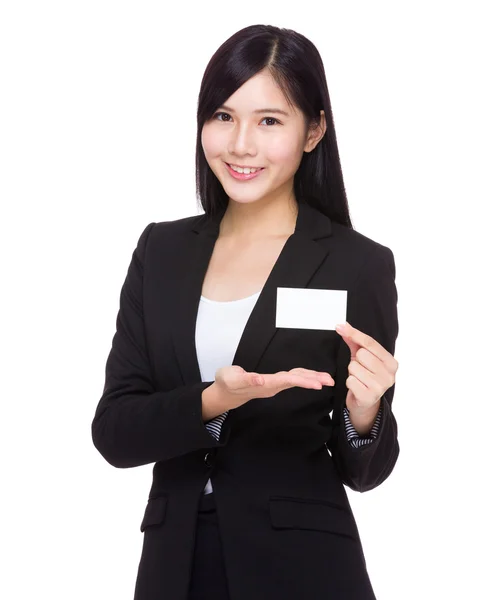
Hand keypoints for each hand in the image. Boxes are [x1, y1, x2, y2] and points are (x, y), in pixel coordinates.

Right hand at [214, 365, 334, 409]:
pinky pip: (291, 378)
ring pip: (295, 380)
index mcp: (265, 384)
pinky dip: (303, 375)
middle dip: (313, 380)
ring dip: (311, 378)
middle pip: (296, 381)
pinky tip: (311, 375)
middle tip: (330, 380)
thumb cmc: (227, 383)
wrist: (225, 393)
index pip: (287, 381)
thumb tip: (260, 379)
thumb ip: (246, 379)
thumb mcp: (232, 379)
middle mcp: (272, 385)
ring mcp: (274, 385)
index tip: (318, 384)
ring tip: (326, 378)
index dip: (303, 381)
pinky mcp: (273, 382)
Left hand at [335, 321, 398, 414]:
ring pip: (354, 367)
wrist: (365, 403)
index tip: (341, 327)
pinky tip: (356, 387)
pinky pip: (350, 381)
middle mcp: (389, 374)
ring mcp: (380, 386)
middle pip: (361, 354)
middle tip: (361, 370)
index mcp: (391, 362)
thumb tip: (344, 326)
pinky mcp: (369, 397)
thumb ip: (355, 342)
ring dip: (352, 373)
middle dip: (355, 361)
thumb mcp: (362, 359)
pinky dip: (349, 383)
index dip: (354, 334)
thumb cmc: (365, 378)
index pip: (370, 343)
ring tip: (359, 379)